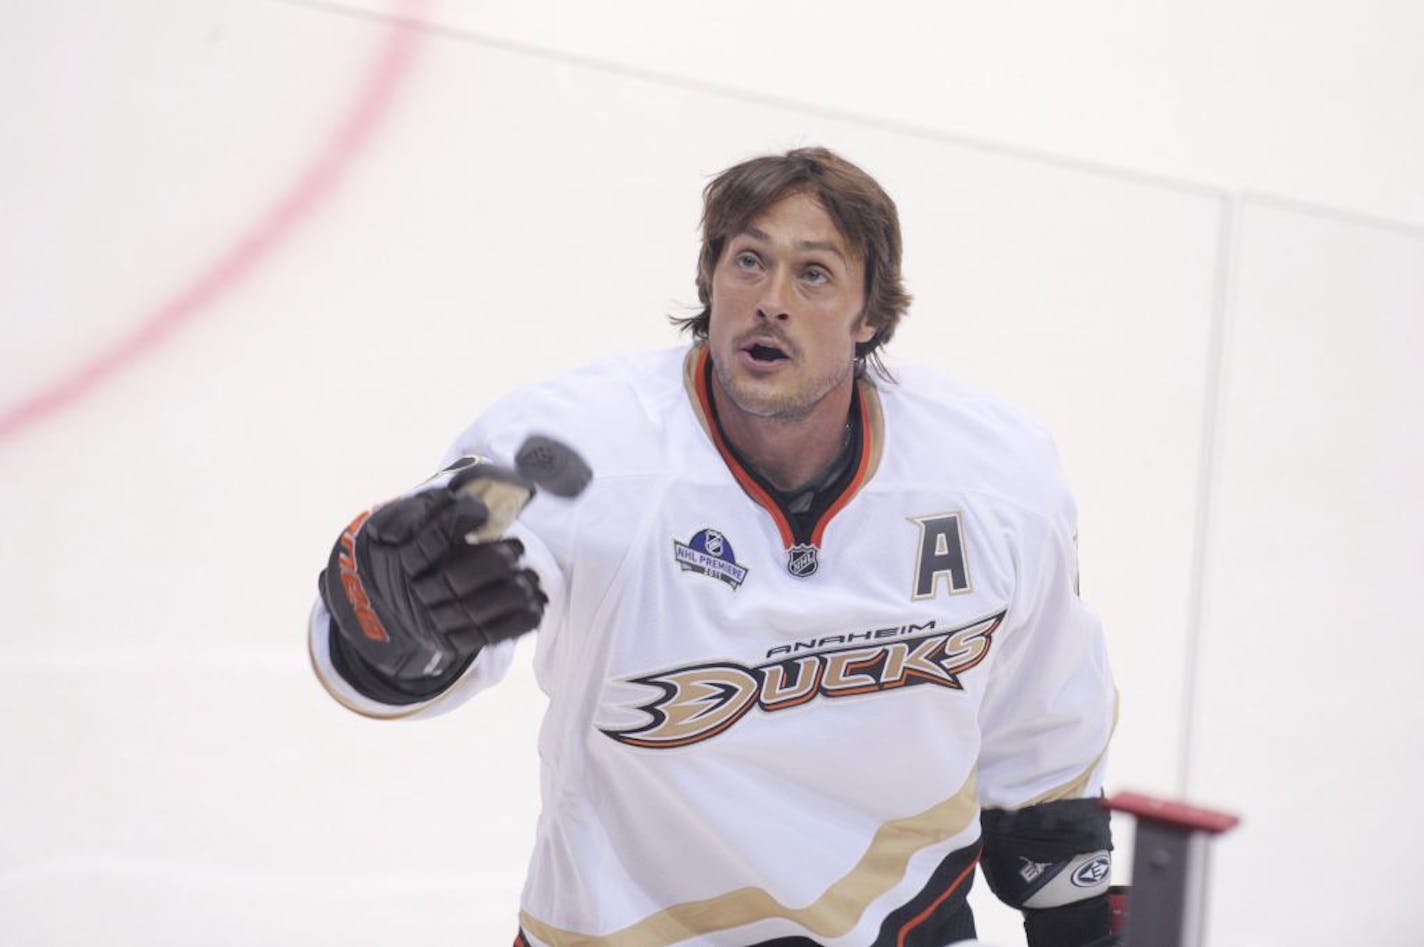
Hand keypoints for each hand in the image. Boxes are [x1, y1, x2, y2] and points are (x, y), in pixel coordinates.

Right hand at [321, 463, 546, 683]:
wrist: (392, 599)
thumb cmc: (411, 548)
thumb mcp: (407, 522)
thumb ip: (431, 507)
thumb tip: (468, 491)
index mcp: (403, 557)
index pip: (430, 540)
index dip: (457, 522)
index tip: (482, 510)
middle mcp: (415, 591)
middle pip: (454, 579)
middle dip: (493, 563)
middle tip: (518, 547)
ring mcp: (432, 620)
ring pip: (473, 611)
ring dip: (510, 594)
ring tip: (531, 576)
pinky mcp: (449, 642)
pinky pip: (484, 637)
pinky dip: (515, 624)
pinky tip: (536, 606)